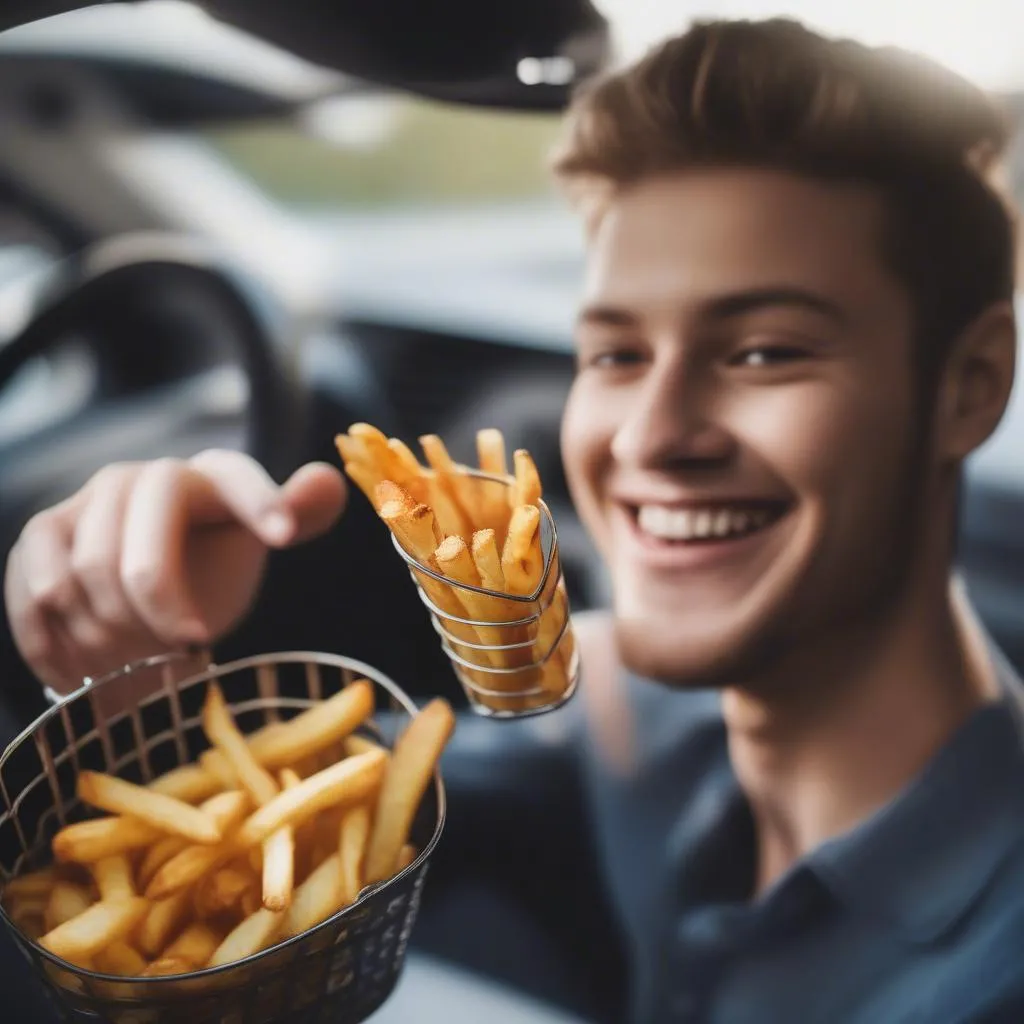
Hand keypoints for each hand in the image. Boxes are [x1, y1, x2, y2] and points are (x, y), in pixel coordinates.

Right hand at [4, 450, 345, 693]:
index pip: (237, 480)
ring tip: (138, 655)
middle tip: (186, 646)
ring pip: (81, 580)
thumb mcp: (264, 538)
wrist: (150, 583)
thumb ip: (302, 512)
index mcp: (210, 477)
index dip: (260, 504)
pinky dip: (53, 643)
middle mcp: (141, 479)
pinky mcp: (42, 537)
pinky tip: (80, 674)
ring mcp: (86, 504)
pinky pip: (32, 592)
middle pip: (135, 555)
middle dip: (159, 612)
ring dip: (110, 635)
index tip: (284, 538)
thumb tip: (328, 482)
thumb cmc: (216, 560)